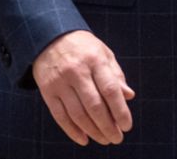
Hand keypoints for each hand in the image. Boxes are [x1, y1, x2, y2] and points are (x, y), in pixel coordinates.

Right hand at [32, 30, 134, 145]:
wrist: (49, 37)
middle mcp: (77, 72)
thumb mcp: (104, 53)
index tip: (127, 126)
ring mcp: (60, 82)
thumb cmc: (83, 47)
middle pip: (94, 105)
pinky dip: (72, 131)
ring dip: (92, 131)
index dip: (120, 110)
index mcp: (95, 60)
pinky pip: (60, 116)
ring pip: (77, 114)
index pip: (110, 90)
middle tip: (117, 138)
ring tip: (104, 139)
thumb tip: (129, 96)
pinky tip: (84, 139)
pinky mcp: (47, 91)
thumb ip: (116, 75)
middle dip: (107, 126)